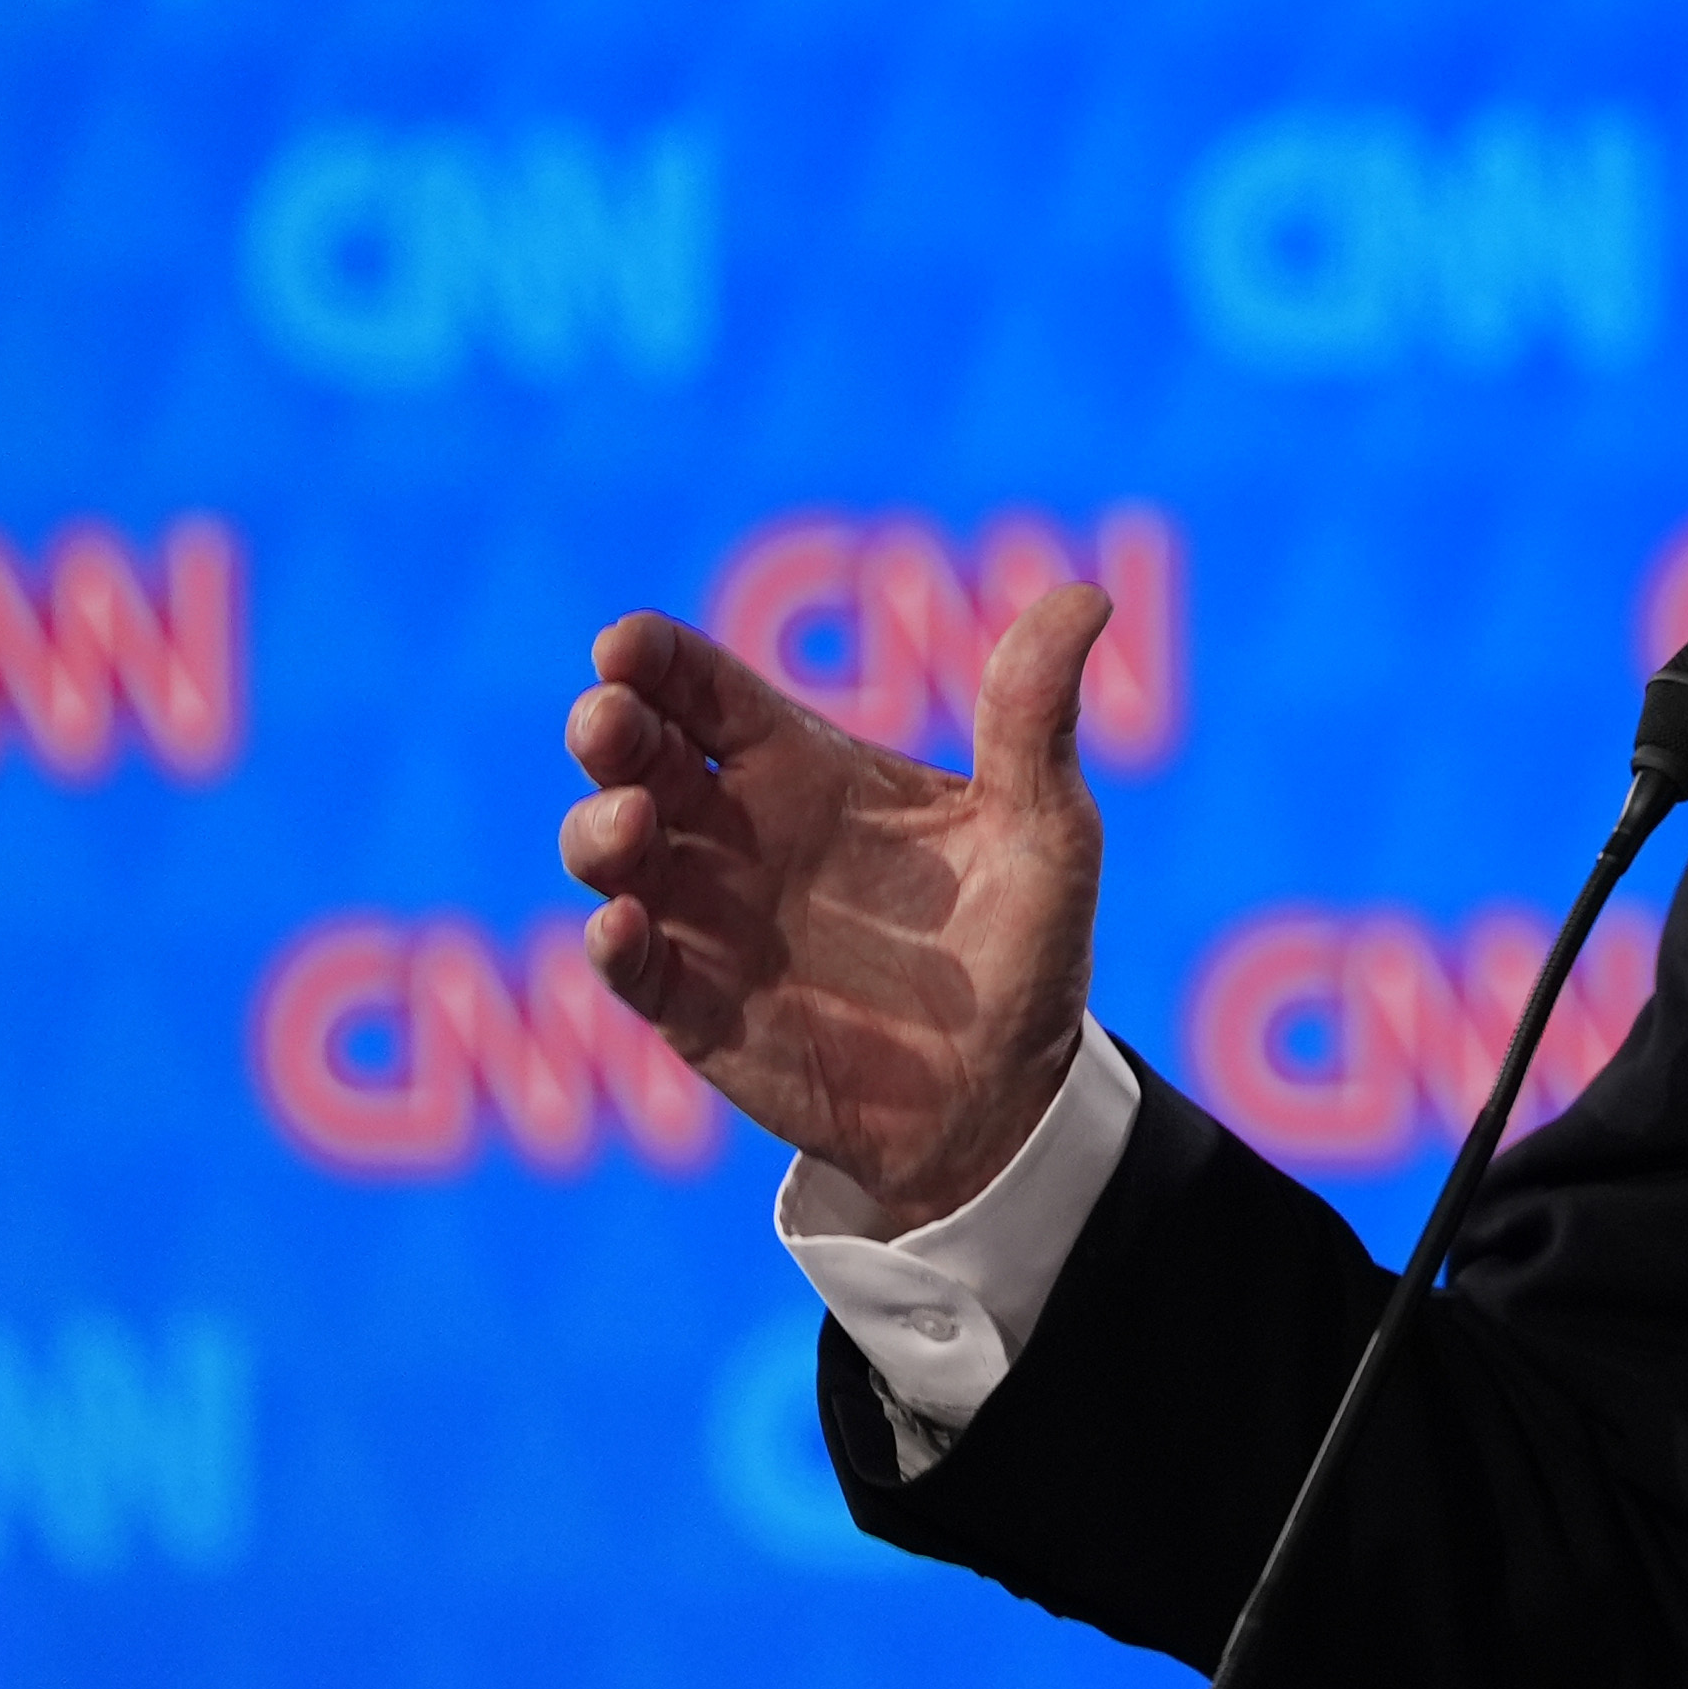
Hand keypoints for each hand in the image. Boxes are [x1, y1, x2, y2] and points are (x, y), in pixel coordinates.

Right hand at [556, 591, 1110, 1235]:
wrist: (1011, 1092)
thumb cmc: (1024, 942)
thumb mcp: (1044, 826)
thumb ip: (1035, 717)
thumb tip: (1088, 596)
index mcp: (803, 766)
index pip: (705, 689)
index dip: (656, 658)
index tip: (626, 644)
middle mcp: (739, 831)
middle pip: (637, 754)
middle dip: (609, 729)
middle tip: (609, 721)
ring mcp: (709, 919)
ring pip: (612, 854)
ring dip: (599, 832)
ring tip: (633, 823)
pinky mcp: (700, 1009)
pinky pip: (635, 970)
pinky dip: (614, 945)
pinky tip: (622, 926)